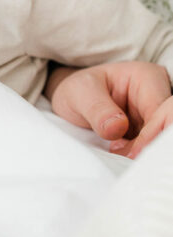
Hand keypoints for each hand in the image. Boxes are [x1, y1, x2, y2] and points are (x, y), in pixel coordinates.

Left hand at [46, 61, 171, 156]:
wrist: (72, 101)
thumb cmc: (78, 90)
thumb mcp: (80, 94)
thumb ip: (98, 109)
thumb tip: (117, 127)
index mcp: (146, 77)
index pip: (161, 109)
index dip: (150, 134)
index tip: (131, 153)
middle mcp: (158, 94)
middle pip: (167, 126)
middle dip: (149, 146)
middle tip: (126, 159)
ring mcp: (156, 114)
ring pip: (161, 139)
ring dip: (144, 153)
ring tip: (121, 157)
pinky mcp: (151, 131)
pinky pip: (152, 146)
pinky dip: (140, 156)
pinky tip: (124, 159)